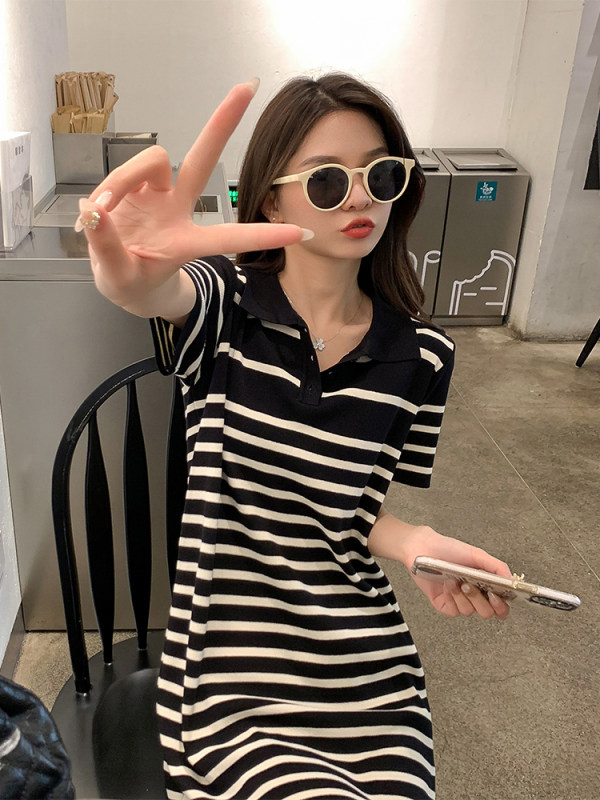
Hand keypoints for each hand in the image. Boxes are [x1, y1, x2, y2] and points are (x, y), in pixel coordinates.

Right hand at [76, 80, 306, 313]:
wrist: (120, 278)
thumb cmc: (132, 283)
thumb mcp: (119, 278)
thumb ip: (108, 248)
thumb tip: (96, 212)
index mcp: (187, 242)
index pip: (230, 237)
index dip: (264, 235)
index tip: (302, 233)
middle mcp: (178, 210)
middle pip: (203, 159)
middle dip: (222, 122)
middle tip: (248, 86)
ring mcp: (157, 194)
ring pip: (152, 160)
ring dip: (124, 177)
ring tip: (103, 210)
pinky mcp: (135, 185)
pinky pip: (124, 169)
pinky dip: (109, 185)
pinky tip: (97, 210)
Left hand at [401, 526, 511, 619]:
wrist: (423, 548)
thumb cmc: (450, 549)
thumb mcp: (477, 554)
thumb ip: (497, 567)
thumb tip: (512, 580)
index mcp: (486, 585)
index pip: (501, 606)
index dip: (502, 606)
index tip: (495, 596)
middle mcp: (475, 596)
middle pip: (487, 613)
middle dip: (480, 600)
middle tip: (469, 584)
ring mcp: (459, 602)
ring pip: (469, 611)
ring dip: (462, 595)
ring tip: (454, 580)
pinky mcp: (444, 605)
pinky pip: (453, 611)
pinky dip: (451, 597)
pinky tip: (446, 584)